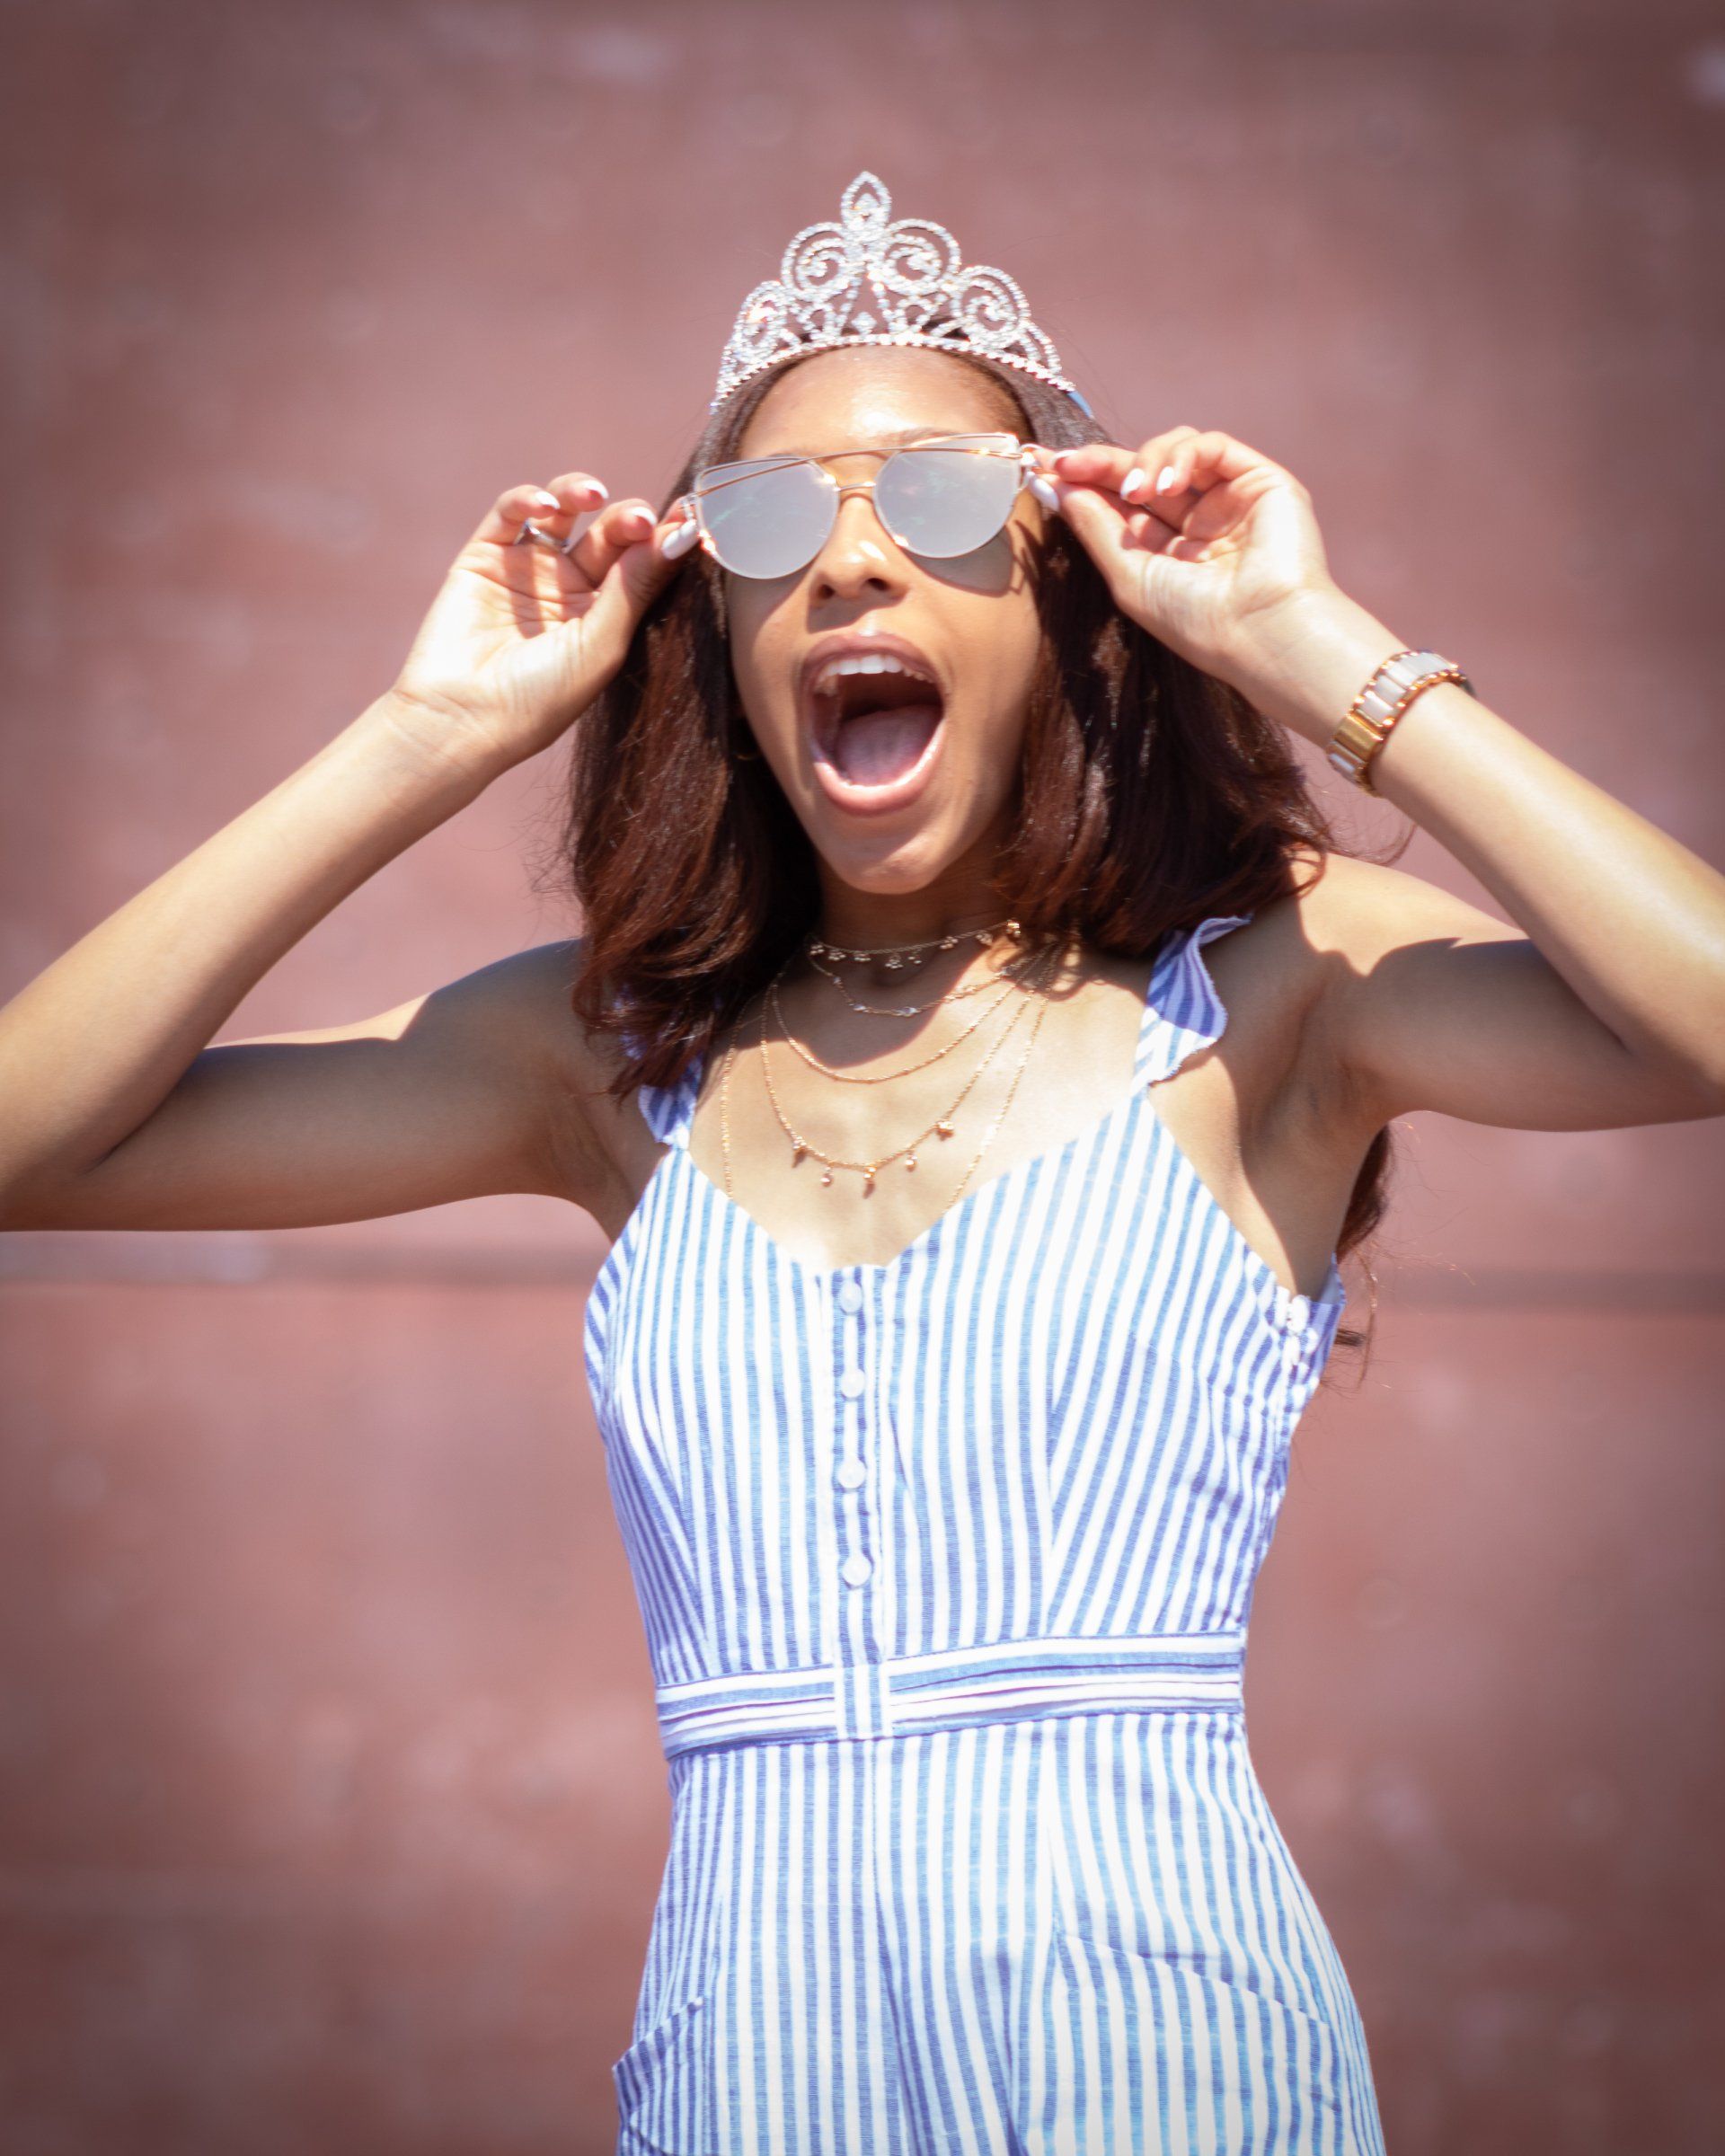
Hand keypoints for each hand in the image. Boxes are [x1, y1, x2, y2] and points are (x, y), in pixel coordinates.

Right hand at [385, 474, 688, 776]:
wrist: (463, 718)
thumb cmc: (542, 698)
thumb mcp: (601, 645)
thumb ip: (635, 587)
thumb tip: (677, 536)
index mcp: (607, 616)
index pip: (643, 565)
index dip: (664, 539)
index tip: (689, 520)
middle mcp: (570, 589)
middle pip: (609, 534)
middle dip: (628, 519)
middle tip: (642, 519)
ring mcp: (528, 570)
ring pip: (563, 512)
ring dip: (580, 492)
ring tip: (594, 495)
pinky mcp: (484, 557)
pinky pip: (510, 513)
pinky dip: (528, 499)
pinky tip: (546, 506)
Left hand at [1039, 428, 1341, 695]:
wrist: (1262, 633)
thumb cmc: (1197, 622)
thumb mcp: (1129, 575)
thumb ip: (1094, 526)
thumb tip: (1050, 484)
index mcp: (1167, 551)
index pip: (1119, 502)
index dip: (1083, 481)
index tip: (1042, 467)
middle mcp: (1197, 522)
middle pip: (1140, 471)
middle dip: (1100, 463)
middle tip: (1064, 462)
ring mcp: (1229, 499)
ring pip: (1175, 450)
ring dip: (1143, 462)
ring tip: (1136, 492)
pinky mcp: (1260, 481)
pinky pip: (1213, 445)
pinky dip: (1183, 455)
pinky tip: (1169, 485)